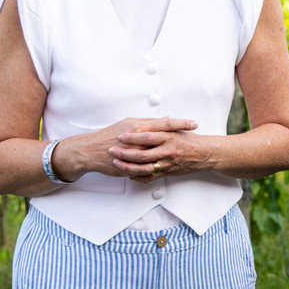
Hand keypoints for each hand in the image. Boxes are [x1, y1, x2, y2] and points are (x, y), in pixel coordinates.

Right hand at [51, 117, 200, 181]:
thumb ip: (148, 123)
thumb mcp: (129, 124)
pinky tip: (170, 168)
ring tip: (186, 155)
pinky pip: (148, 169)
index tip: (194, 123)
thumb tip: (165, 119)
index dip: (180, 123)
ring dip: (173, 155)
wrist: (91, 151)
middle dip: (182, 138)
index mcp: (139, 127)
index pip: (164, 123)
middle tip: (197, 138)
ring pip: (159, 155)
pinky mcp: (132, 167)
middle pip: (165, 138)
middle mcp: (139, 140)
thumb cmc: (110, 135)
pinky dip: (159, 168)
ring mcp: (136, 154)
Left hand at [112, 122, 220, 180]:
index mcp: (169, 137)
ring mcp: (167, 163)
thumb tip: (148, 121)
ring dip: (128, 166)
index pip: (146, 136)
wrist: (205, 154)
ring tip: (116, 163)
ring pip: (143, 167)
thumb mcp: (177, 129)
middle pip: (142, 153)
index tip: (120, 136)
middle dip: (124, 152)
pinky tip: (129, 174)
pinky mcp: (168, 172)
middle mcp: (167, 151)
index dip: (132, 137)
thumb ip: (162, 125)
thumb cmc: (191, 140)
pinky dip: (138, 176)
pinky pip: (150, 177)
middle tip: (112, 150)